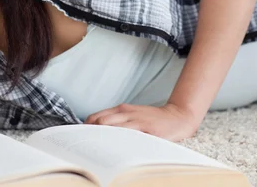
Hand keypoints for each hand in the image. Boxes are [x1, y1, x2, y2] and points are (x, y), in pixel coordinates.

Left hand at [84, 103, 201, 141]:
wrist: (177, 117)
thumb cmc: (152, 119)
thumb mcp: (133, 115)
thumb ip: (117, 121)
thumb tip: (95, 130)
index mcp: (121, 109)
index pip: (95, 117)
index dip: (85, 128)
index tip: (80, 138)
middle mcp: (126, 112)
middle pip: (100, 122)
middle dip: (90, 133)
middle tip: (85, 146)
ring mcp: (136, 120)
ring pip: (111, 127)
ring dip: (101, 137)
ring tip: (95, 148)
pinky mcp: (146, 129)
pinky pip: (128, 135)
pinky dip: (118, 141)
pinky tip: (114, 148)